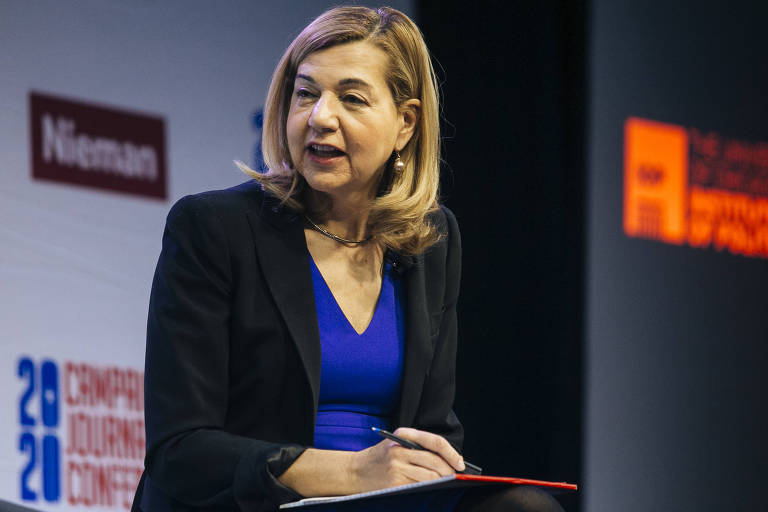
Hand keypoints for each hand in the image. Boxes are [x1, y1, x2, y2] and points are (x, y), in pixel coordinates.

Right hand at [349, 427, 465, 492]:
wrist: (355, 470)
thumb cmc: (381, 458)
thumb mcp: (397, 444)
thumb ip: (419, 447)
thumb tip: (449, 461)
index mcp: (404, 434)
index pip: (435, 442)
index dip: (452, 453)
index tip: (461, 463)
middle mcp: (400, 449)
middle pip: (435, 461)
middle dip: (449, 472)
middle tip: (454, 476)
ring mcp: (397, 467)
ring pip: (430, 477)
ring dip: (441, 482)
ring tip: (444, 483)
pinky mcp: (395, 482)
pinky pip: (419, 487)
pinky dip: (428, 488)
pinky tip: (428, 488)